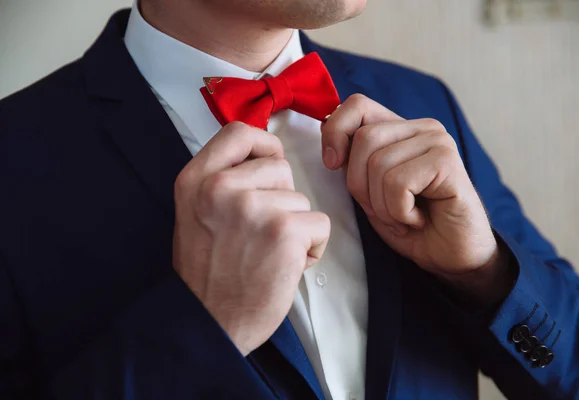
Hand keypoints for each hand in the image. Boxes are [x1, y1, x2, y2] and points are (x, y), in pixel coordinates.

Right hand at [173, 122, 330, 355]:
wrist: (209, 323)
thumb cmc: (209, 273)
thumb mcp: (196, 214)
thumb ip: (223, 181)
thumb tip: (267, 156)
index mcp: (196, 180)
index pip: (239, 133)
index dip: (264, 145)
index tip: (269, 164)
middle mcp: (220, 187)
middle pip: (280, 167)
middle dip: (281, 198)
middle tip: (261, 232)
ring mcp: (253, 207)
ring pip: (301, 199)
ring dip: (296, 227)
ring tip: (270, 253)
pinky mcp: (284, 231)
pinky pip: (319, 224)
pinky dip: (312, 247)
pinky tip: (287, 265)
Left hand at [321, 95, 508, 303]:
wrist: (450, 257)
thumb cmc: (409, 224)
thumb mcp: (369, 190)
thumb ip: (352, 162)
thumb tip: (329, 144)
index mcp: (400, 129)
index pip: (357, 105)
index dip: (335, 132)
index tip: (331, 164)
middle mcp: (421, 128)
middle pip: (364, 138)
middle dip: (361, 185)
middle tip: (385, 208)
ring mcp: (437, 142)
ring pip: (379, 164)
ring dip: (382, 205)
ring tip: (404, 215)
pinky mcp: (447, 162)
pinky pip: (398, 183)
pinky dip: (399, 211)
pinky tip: (418, 218)